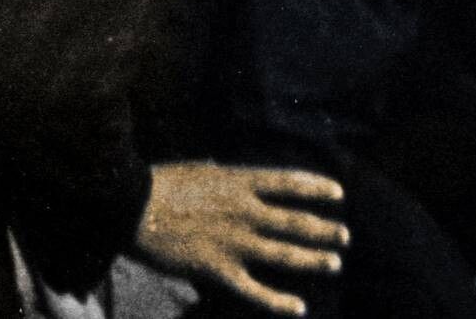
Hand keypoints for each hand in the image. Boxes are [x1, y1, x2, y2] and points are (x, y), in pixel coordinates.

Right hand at [133, 164, 347, 318]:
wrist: (131, 205)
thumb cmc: (160, 183)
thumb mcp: (199, 169)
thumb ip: (222, 176)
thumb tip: (233, 175)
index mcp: (238, 181)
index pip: (289, 182)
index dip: (317, 188)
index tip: (339, 194)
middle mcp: (244, 211)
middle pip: (295, 221)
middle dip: (324, 230)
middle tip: (344, 237)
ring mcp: (234, 241)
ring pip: (284, 254)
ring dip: (313, 260)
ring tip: (334, 263)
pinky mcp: (218, 269)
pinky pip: (256, 290)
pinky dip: (279, 302)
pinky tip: (298, 308)